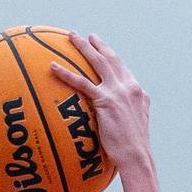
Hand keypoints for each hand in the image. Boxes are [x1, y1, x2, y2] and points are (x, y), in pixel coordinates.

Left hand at [52, 34, 151, 171]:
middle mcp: (129, 87)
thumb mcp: (137, 125)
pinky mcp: (105, 100)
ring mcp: (117, 91)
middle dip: (99, 45)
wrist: (136, 156)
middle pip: (111, 59)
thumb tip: (125, 114)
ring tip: (72, 37)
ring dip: (84, 46)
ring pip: (98, 62)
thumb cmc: (134, 148)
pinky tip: (53, 67)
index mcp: (137, 92)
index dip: (112, 57)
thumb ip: (132, 112)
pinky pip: (81, 83)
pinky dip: (66, 73)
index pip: (123, 69)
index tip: (103, 48)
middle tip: (89, 36)